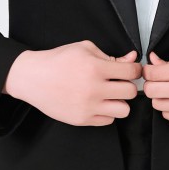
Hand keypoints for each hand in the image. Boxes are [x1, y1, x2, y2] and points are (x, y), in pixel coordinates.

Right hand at [3, 41, 141, 125]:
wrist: (33, 78)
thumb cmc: (57, 61)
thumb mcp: (84, 49)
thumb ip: (111, 56)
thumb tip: (132, 58)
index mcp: (95, 67)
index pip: (131, 72)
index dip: (135, 70)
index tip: (131, 71)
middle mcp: (93, 89)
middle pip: (130, 92)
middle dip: (127, 85)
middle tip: (118, 83)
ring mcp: (88, 106)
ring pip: (124, 110)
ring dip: (119, 102)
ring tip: (110, 95)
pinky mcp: (81, 119)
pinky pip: (108, 120)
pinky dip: (106, 112)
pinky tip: (97, 103)